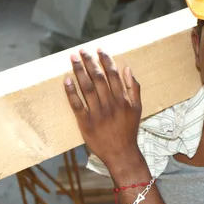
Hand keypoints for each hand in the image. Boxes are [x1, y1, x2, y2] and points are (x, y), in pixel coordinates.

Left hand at [64, 48, 142, 169]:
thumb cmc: (129, 130)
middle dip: (89, 62)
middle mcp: (110, 105)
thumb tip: (127, 69)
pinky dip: (71, 92)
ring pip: (87, 88)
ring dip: (79, 71)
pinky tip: (67, 80)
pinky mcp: (85, 123)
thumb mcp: (137, 108)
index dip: (105, 60)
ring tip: (73, 59)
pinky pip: (77, 105)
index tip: (98, 50)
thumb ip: (134, 88)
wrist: (121, 153)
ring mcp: (97, 114)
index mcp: (123, 100)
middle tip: (81, 51)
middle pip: (98, 79)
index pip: (113, 75)